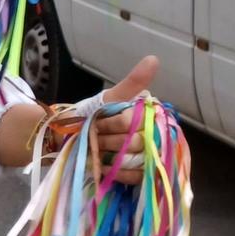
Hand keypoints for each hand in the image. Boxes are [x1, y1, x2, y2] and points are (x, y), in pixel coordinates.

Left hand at [90, 56, 159, 181]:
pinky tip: (105, 165)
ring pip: (136, 160)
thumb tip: (153, 59)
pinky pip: (137, 177)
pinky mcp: (141, 175)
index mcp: (151, 118)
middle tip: (94, 138)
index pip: (134, 122)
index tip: (96, 123)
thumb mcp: (112, 99)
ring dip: (111, 156)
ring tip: (97, 151)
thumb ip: (133, 83)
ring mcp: (149, 157)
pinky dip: (117, 172)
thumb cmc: (98, 116)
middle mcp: (154, 137)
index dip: (113, 124)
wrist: (80, 140)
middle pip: (136, 142)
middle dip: (109, 141)